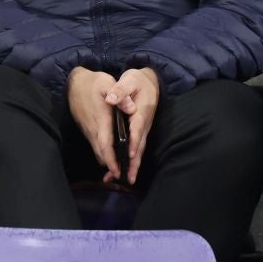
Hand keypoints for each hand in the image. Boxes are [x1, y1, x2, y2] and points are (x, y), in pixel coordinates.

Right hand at [66, 67, 122, 181]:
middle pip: (101, 153)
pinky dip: (104, 153)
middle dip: (111, 165)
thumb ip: (120, 95)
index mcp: (100, 119)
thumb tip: (131, 108)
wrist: (73, 83)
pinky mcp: (87, 130)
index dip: (111, 159)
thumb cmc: (93, 83)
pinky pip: (96, 145)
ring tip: (121, 170)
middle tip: (124, 176)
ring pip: (98, 151)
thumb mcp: (107, 83)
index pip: (105, 144)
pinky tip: (113, 155)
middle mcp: (93, 129)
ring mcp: (88, 131)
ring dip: (107, 160)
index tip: (117, 172)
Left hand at [105, 67, 159, 184]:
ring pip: (138, 150)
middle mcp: (144, 124)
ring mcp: (142, 130)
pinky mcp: (139, 133)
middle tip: (129, 178)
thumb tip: (112, 98)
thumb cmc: (138, 81)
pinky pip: (136, 148)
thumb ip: (121, 89)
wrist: (150, 82)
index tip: (130, 153)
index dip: (134, 141)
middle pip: (140, 145)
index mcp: (142, 111)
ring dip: (133, 166)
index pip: (137, 128)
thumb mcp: (130, 80)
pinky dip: (131, 161)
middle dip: (134, 162)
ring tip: (126, 181)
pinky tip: (123, 171)